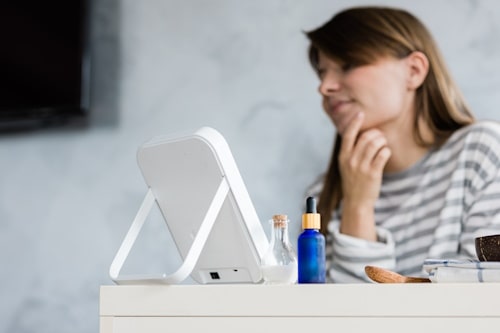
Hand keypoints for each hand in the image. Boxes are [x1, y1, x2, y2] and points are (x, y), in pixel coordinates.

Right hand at [338, 112, 391, 239]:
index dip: (354, 122)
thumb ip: (351, 150)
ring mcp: (362, 167)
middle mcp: (351, 160)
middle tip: (380, 138)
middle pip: (366, 137)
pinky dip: (386, 151)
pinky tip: (385, 154)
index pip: (348, 134)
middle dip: (376, 134)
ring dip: (382, 141)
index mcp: (343, 156)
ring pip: (376, 143)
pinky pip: (383, 154)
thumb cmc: (353, 180)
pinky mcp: (373, 173)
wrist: (356, 202)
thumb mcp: (346, 165)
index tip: (360, 113)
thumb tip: (362, 132)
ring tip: (383, 145)